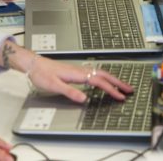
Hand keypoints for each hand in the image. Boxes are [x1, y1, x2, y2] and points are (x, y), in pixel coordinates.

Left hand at [0, 42, 132, 102]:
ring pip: (100, 73)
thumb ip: (69, 92)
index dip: (111, 90)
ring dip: (112, 79)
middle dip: (118, 82)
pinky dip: (104, 77)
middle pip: (104, 75)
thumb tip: (84, 99)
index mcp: (77, 74)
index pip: (99, 82)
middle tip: (129, 90)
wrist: (33, 63)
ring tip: (121, 86)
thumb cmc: (41, 74)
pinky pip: (94, 73)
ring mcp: (78, 69)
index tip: (120, 97)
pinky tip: (103, 82)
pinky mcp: (75, 70)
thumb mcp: (54, 85)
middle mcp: (80, 70)